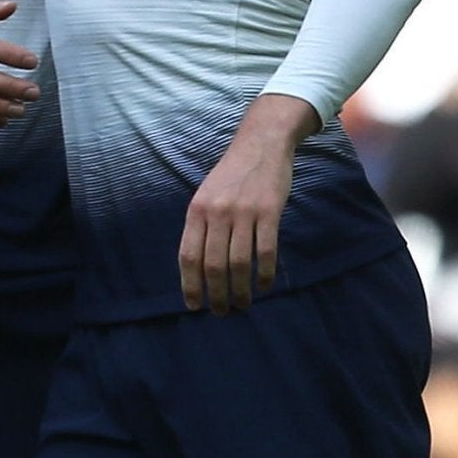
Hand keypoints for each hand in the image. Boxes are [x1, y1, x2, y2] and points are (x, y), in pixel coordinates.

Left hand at [179, 95, 312, 313]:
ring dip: (240, 290)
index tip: (193, 305)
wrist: (260, 144)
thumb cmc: (231, 175)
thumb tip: (197, 265)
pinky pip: (265, 251)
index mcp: (196, 210)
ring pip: (239, 263)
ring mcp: (243, 213)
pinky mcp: (269, 212)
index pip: (188, 255)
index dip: (190, 284)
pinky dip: (264, 274)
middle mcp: (216, 213)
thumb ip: (202, 225)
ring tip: (242, 305)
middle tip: (221, 312)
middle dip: (216, 295)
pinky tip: (265, 286)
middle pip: (213, 265)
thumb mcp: (206, 195)